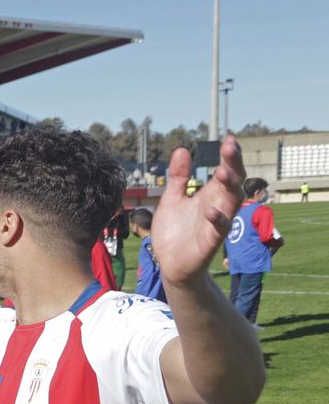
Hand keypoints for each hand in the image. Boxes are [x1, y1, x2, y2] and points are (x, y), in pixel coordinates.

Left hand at [152, 135, 246, 287]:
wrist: (170, 264)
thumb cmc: (175, 232)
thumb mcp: (172, 199)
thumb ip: (178, 177)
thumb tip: (182, 150)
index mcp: (210, 195)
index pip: (226, 171)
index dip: (230, 156)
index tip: (230, 139)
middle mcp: (218, 206)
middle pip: (234, 182)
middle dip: (234, 165)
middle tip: (230, 147)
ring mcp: (216, 224)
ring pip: (232, 203)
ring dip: (230, 188)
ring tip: (223, 173)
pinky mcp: (210, 242)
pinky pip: (219, 230)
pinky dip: (217, 220)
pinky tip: (211, 211)